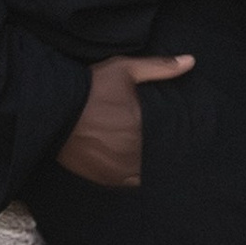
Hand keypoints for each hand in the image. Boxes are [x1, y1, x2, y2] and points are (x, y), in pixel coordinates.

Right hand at [56, 51, 195, 187]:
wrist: (54, 107)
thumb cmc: (91, 87)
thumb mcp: (126, 70)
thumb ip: (160, 67)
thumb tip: (191, 61)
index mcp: (142, 126)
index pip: (168, 142)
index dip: (170, 141)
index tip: (169, 137)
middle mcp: (132, 151)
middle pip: (155, 159)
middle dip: (156, 154)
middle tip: (154, 147)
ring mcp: (115, 167)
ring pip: (141, 175)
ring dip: (143, 168)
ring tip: (139, 157)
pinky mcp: (99, 176)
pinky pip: (122, 184)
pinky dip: (126, 177)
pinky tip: (125, 165)